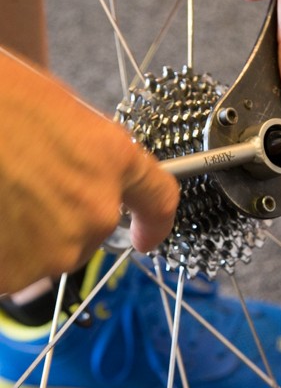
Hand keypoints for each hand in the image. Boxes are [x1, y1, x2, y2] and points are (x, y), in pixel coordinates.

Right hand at [0, 48, 178, 292]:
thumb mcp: (56, 112)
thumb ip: (85, 158)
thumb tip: (83, 179)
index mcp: (112, 158)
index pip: (158, 199)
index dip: (155, 222)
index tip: (147, 237)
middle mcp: (95, 209)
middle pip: (93, 231)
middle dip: (65, 217)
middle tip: (22, 186)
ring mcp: (55, 246)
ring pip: (49, 254)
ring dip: (26, 236)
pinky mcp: (13, 274)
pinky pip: (13, 270)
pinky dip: (1, 252)